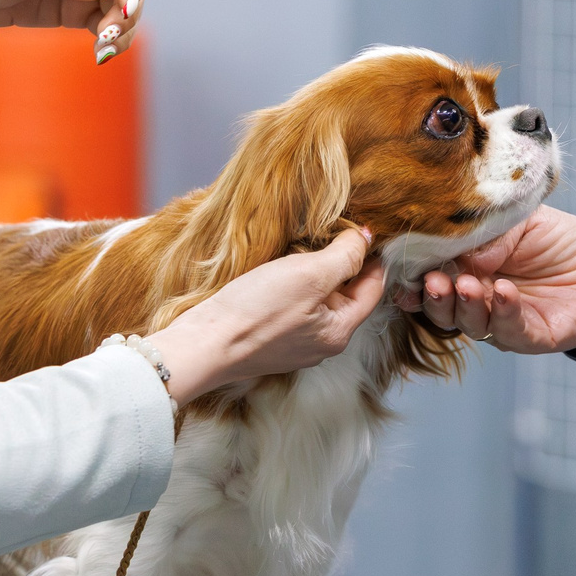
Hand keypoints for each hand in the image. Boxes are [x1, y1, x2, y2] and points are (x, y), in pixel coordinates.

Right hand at [149, 229, 386, 402]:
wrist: (203, 345)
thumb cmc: (256, 312)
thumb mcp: (308, 275)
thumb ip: (344, 257)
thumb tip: (364, 239)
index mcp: (339, 332)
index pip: (372, 290)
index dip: (372, 257)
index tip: (363, 230)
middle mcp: (321, 344)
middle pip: (345, 296)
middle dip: (342, 265)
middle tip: (330, 232)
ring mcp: (294, 345)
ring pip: (317, 301)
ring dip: (314, 274)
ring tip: (302, 247)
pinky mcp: (269, 340)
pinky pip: (292, 308)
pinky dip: (292, 287)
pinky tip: (277, 271)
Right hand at [391, 206, 575, 355]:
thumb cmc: (560, 243)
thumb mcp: (525, 220)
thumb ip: (494, 230)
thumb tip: (465, 249)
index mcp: (468, 269)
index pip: (433, 273)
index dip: (416, 273)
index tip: (403, 266)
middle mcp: (477, 299)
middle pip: (441, 305)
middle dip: (433, 295)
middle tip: (434, 281)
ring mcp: (500, 321)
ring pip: (469, 322)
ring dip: (464, 305)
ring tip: (468, 285)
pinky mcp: (530, 337)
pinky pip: (510, 330)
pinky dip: (504, 312)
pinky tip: (505, 292)